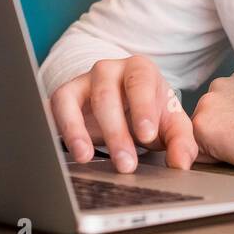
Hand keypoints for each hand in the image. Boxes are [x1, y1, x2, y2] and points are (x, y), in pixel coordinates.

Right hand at [49, 55, 201, 172]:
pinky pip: (52, 108)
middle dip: (115, 131)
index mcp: (140, 70)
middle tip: (126, 164)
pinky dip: (56, 126)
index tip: (146, 135)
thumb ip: (181, 142)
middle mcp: (108, 70)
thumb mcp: (172, 125)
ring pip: (72, 98)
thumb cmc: (151, 113)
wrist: (128, 107)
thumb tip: (181, 163)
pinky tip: (60, 147)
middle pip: (106, 94)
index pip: (140, 82)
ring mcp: (82, 82)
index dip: (142, 108)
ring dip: (77, 129)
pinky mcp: (63, 98)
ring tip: (85, 157)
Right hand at [191, 69, 233, 171]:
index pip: (193, 136)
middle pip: (205, 113)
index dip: (209, 143)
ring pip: (220, 98)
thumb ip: (207, 150)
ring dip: (229, 106)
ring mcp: (225, 83)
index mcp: (200, 124)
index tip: (224, 147)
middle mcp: (208, 99)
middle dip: (218, 122)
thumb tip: (201, 147)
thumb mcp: (228, 160)